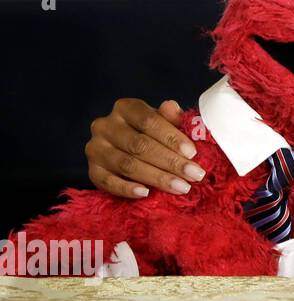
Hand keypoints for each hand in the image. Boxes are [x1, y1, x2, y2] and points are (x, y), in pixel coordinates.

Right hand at [85, 98, 205, 197]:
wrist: (125, 148)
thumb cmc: (151, 132)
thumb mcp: (162, 122)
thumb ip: (170, 117)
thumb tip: (172, 107)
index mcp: (125, 108)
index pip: (148, 120)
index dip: (171, 137)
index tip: (192, 153)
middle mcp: (105, 126)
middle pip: (139, 145)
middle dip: (170, 161)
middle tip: (194, 174)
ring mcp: (96, 149)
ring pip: (127, 164)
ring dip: (157, 177)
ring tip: (181, 187)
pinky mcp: (92, 170)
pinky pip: (107, 182)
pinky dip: (127, 189)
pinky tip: (146, 193)